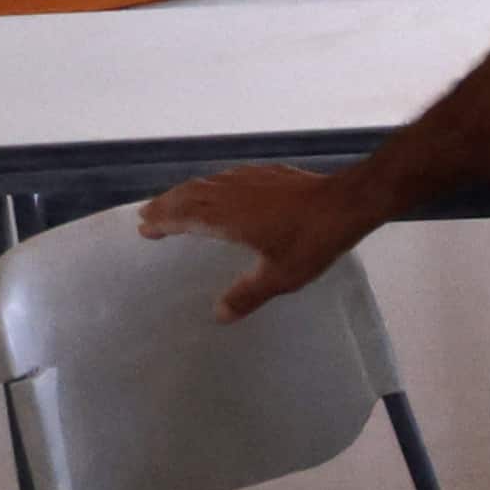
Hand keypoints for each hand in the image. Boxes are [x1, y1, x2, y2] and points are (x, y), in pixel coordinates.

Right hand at [136, 165, 369, 320]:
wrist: (345, 202)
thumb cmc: (311, 241)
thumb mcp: (280, 276)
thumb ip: (247, 295)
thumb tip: (219, 315)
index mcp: (226, 216)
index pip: (183, 216)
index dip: (162, 221)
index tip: (144, 227)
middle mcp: (230, 192)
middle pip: (188, 195)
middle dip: (166, 205)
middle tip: (147, 214)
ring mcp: (248, 178)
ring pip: (206, 183)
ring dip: (185, 193)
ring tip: (173, 202)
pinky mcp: (266, 173)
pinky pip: (226, 177)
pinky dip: (210, 185)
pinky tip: (217, 190)